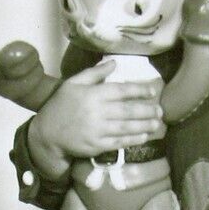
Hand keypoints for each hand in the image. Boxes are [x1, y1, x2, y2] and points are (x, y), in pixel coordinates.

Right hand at [27, 63, 164, 178]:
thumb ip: (94, 73)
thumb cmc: (61, 106)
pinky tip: (144, 137)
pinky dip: (133, 139)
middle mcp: (97, 112)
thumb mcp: (73, 84)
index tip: (153, 90)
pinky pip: (120, 142)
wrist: (47, 134)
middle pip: (129, 110)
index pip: (122, 90)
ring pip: (127, 127)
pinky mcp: (97, 146)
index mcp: (93, 94)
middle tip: (160, 111)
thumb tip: (114, 63)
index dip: (140, 90)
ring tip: (157, 124)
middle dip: (147, 110)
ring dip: (145, 126)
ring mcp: (98, 130)